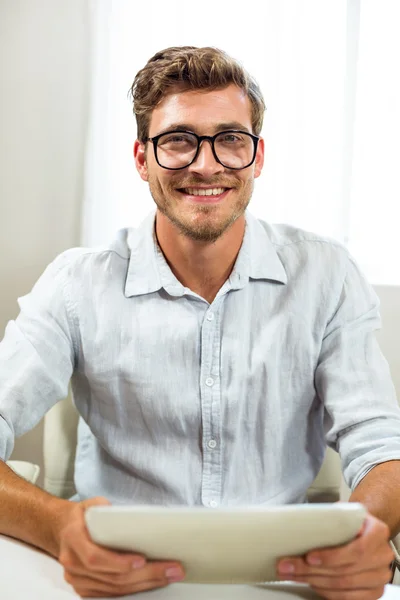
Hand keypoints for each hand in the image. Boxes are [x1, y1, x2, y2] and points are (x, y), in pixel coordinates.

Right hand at [57, 497, 184, 596]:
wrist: (62, 529)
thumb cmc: (81, 516)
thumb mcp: (92, 504)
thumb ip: (106, 508)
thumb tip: (128, 515)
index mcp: (74, 538)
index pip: (96, 557)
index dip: (119, 562)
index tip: (142, 560)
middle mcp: (73, 563)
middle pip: (112, 576)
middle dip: (146, 574)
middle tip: (171, 568)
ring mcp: (77, 579)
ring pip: (114, 589)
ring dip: (145, 584)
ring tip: (169, 575)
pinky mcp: (85, 588)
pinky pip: (111, 594)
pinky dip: (134, 589)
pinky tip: (152, 582)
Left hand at [276, 512, 393, 599]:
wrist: (363, 530)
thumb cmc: (351, 520)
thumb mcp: (343, 511)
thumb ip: (330, 517)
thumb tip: (299, 521)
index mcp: (378, 532)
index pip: (357, 550)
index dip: (332, 556)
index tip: (309, 556)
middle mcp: (382, 556)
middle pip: (346, 571)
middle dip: (311, 570)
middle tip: (288, 565)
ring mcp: (379, 577)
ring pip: (343, 586)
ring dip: (313, 581)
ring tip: (292, 573)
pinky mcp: (372, 592)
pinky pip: (347, 598)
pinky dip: (325, 591)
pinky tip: (309, 582)